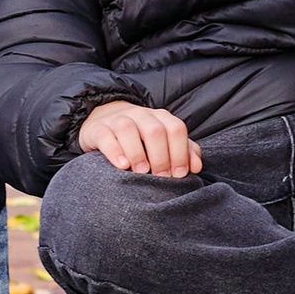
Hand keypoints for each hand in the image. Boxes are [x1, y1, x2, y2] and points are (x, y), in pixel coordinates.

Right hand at [79, 100, 198, 177]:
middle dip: (161, 157)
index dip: (180, 153)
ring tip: (141, 172)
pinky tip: (122, 165)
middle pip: (155, 130)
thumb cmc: (141, 139)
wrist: (105, 122)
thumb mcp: (164, 142)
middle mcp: (141, 115)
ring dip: (137, 153)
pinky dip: (114, 150)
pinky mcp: (98, 129)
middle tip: (160, 178)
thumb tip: (197, 167)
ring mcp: (118, 119)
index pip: (176, 129)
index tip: (178, 175)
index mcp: (161, 118)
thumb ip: (184, 152)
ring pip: (128, 128)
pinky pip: (105, 136)